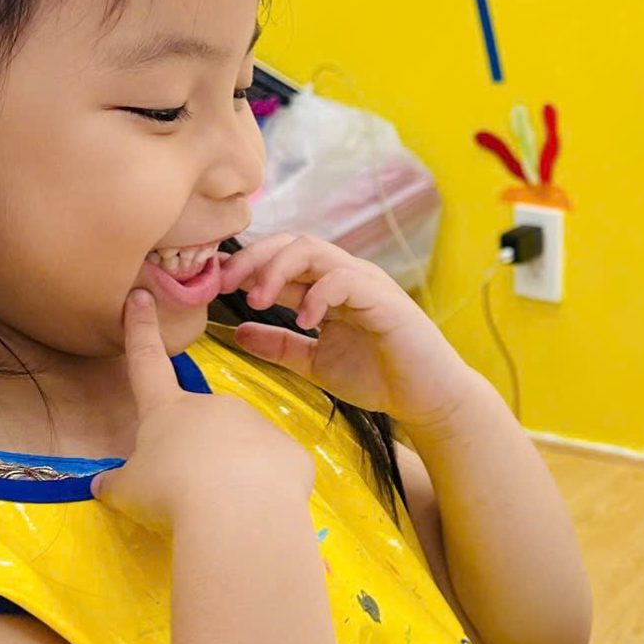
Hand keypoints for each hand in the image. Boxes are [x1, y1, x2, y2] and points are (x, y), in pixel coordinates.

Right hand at [94, 289, 314, 530]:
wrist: (238, 510)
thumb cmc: (171, 492)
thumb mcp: (129, 490)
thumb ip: (118, 482)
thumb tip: (102, 484)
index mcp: (168, 408)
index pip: (147, 362)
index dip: (141, 330)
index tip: (142, 297)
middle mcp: (214, 405)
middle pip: (202, 422)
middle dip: (198, 451)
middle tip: (191, 487)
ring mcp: (256, 423)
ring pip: (242, 446)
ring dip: (233, 470)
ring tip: (224, 504)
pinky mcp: (289, 450)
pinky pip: (273, 469)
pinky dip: (264, 486)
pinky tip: (256, 506)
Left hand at [219, 234, 486, 431]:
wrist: (428, 400)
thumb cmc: (379, 378)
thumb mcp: (315, 362)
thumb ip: (280, 345)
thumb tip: (237, 331)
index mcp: (328, 288)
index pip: (282, 259)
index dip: (247, 265)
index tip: (216, 284)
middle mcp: (346, 276)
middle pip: (292, 243)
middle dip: (254, 258)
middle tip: (226, 282)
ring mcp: (366, 284)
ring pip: (315, 251)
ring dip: (278, 270)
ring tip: (258, 298)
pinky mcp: (384, 300)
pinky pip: (344, 280)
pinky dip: (318, 294)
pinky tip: (304, 320)